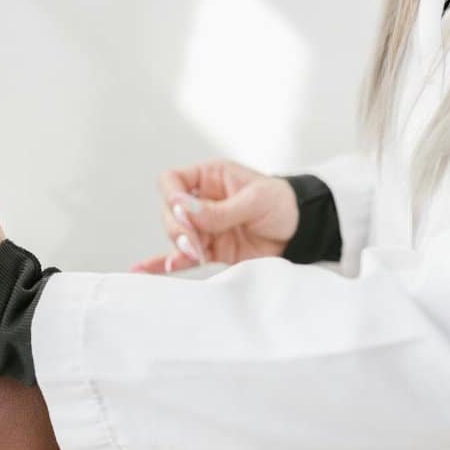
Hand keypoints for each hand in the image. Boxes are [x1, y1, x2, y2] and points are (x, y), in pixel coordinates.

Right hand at [132, 160, 298, 272]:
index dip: (171, 196)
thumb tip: (183, 209)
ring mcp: (205, 227)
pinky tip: (145, 271)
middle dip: (178, 228)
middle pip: (170, 212)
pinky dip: (165, 264)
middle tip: (193, 242)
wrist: (304, 232)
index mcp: (210, 177)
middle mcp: (202, 201)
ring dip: (181, 247)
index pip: (172, 181)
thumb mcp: (254, 200)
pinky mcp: (211, 250)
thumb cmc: (283, 204)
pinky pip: (183, 258)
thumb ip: (219, 209)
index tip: (183, 211)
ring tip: (196, 255)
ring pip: (176, 236)